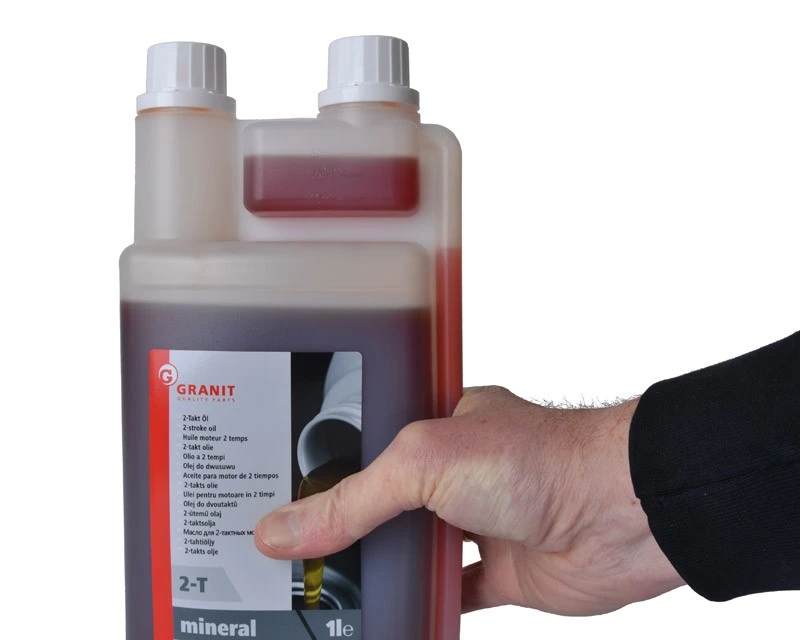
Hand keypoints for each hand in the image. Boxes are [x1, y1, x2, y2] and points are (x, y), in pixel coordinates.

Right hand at [254, 386, 683, 614]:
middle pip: (384, 504)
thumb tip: (284, 529)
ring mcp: (476, 521)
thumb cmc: (538, 458)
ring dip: (379, 570)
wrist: (618, 512)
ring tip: (322, 590)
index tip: (279, 496)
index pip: (365, 448)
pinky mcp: (498, 570)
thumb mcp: (424, 463)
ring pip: (412, 551)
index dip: (324, 471)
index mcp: (436, 427)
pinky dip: (422, 606)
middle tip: (291, 553)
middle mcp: (455, 472)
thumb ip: (353, 500)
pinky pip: (449, 593)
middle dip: (345, 527)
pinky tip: (385, 616)